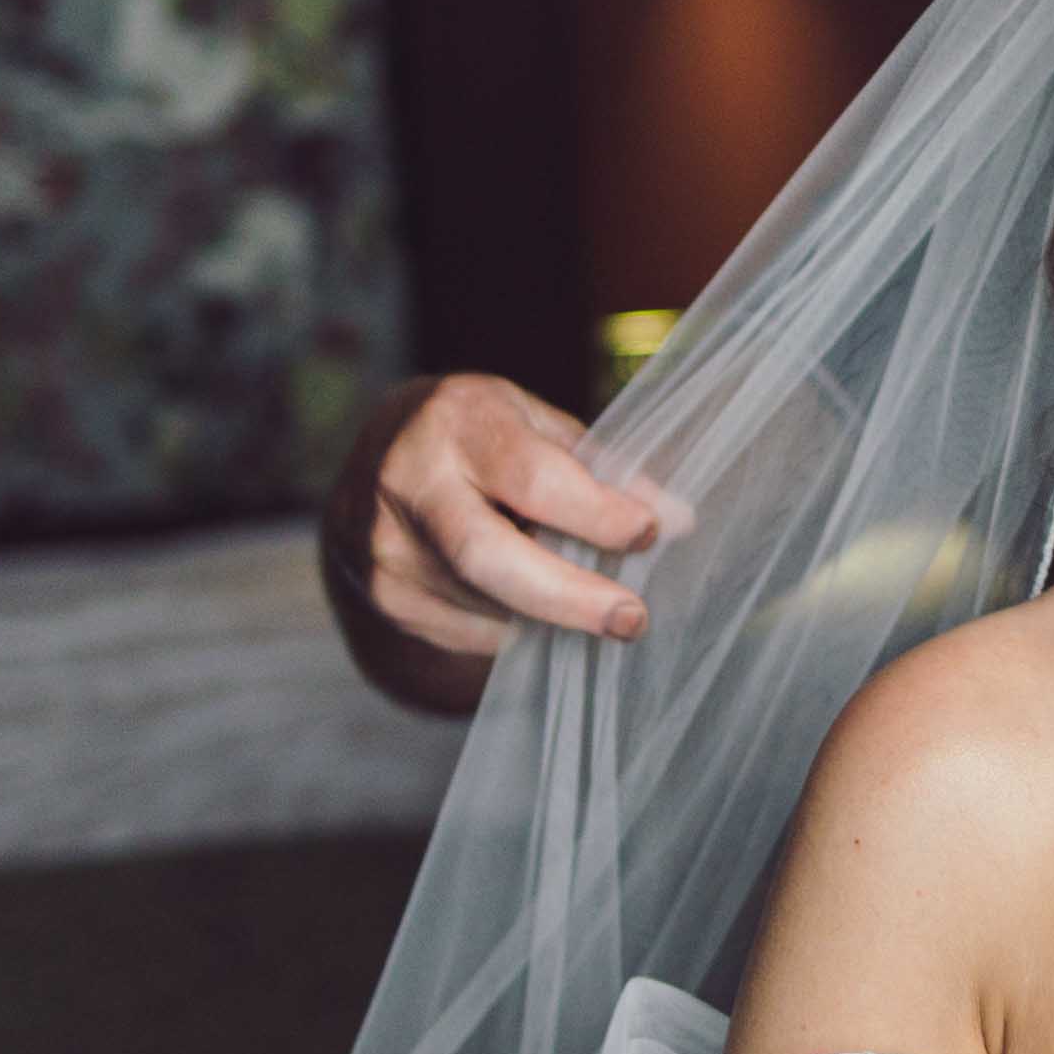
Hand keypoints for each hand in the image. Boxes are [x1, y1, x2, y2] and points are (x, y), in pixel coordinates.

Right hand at [322, 375, 672, 709]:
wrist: (377, 460)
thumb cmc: (479, 435)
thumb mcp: (534, 422)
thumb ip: (598, 467)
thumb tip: (675, 520)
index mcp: (457, 422)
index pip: (531, 478)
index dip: (596, 513)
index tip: (653, 532)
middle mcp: (410, 483)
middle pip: (489, 558)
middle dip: (570, 596)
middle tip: (631, 619)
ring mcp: (388, 547)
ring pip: (486, 605)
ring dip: (552, 612)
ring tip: (591, 599)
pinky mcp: (385, 597)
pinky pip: (469, 630)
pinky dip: (516, 624)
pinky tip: (533, 604)